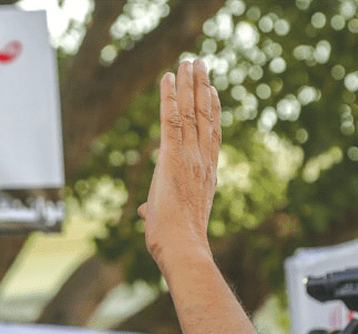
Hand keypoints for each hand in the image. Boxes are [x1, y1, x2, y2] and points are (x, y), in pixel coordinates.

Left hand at [137, 60, 220, 273]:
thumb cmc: (176, 241)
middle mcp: (203, 161)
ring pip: (191, 113)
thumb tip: (145, 211)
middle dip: (202, 88)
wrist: (184, 248)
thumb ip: (157, 208)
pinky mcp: (172, 157)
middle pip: (205, 117)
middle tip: (201, 65)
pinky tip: (168, 77)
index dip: (213, 112)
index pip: (212, 136)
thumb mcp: (166, 220)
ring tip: (191, 61)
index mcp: (206, 175)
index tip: (212, 92)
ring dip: (190, 84)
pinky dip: (169, 96)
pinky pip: (171, 120)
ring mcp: (191, 157)